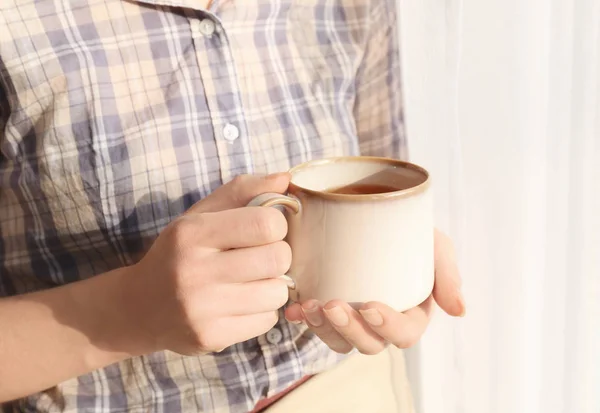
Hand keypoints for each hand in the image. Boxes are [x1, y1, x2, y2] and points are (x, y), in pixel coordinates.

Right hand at [124, 173, 292, 354]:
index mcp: (192, 233)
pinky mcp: (211, 337)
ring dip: (272, 285)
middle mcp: (194, 271)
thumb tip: (287, 179)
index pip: (266, 224)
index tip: (265, 230)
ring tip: (251, 281)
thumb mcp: (200, 215)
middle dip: (279, 255)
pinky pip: (267, 321)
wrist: (138, 307)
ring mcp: (201, 309)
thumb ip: (242, 191)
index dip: (276, 225)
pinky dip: (262, 310)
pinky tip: (241, 303)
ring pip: (277, 293)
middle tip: (262, 256)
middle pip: (278, 259)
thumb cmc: (179, 253)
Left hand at [284, 229, 464, 354]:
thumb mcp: (435, 245)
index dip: (387, 327)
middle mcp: (380, 323)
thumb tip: (459, 310)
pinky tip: (293, 308)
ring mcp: (352, 317)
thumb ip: (447, 274)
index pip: (403, 333)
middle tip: (333, 305)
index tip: (369, 306)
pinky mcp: (328, 306)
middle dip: (349, 329)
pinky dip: (302, 318)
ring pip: (338, 339)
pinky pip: (314, 323)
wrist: (375, 210)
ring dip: (322, 327)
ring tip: (308, 305)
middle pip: (367, 343)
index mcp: (411, 313)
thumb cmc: (410, 231)